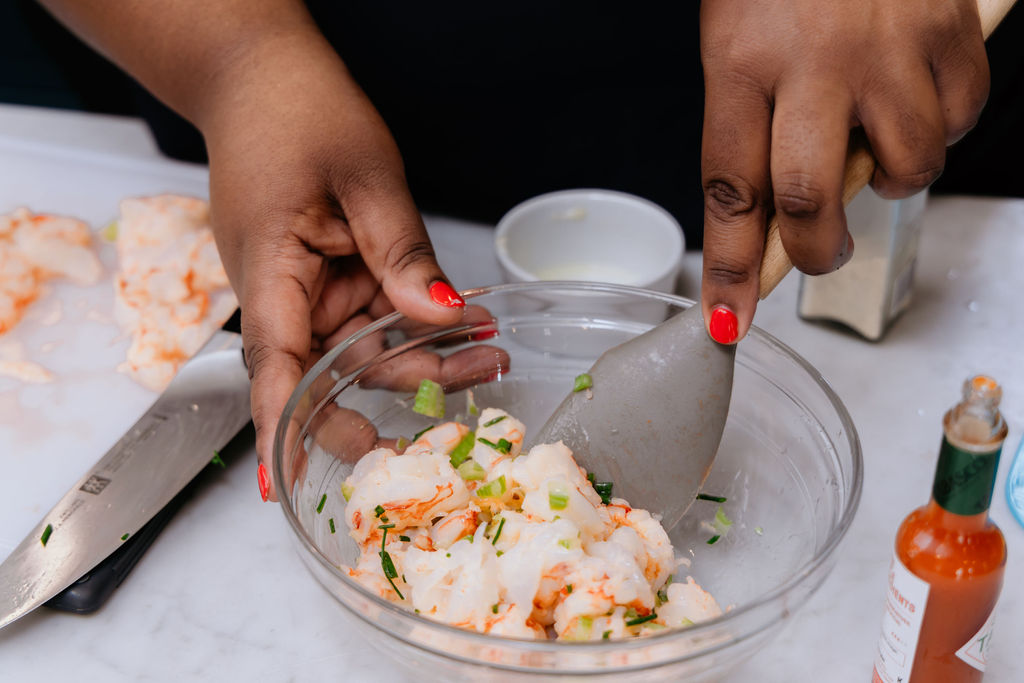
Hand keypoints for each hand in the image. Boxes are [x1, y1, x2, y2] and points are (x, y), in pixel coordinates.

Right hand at [200, 32, 466, 500]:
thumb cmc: (298, 112)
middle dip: (397, 389)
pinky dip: (408, 322)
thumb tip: (444, 316)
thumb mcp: (366, 179)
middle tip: (468, 394)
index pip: (274, 367)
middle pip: (329, 369)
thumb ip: (403, 254)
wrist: (261, 75)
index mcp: (271, 270)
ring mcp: (299, 287)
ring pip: (355, 348)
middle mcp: (279, 292)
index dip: (282, 429)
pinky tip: (461, 322)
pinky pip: (364, 316)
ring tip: (487, 352)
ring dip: (418, 356)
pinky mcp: (321, 277)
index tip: (285, 485)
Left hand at [698, 0, 988, 342]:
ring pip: (906, 167)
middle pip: (812, 199)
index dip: (729, 266)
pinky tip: (911, 99)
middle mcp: (815, 59)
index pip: (731, 189)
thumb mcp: (737, 46)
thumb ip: (750, 131)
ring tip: (870, 143)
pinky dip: (939, 129)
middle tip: (818, 251)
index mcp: (742, 62)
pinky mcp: (952, 31)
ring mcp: (891, 46)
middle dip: (814, 252)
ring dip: (890, 180)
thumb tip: (766, 223)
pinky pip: (960, 119)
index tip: (726, 318)